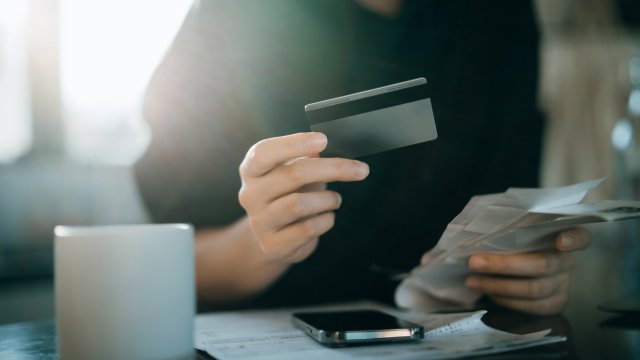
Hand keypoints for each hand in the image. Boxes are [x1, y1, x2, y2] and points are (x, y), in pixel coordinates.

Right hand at [238, 132, 368, 262]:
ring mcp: (259, 222)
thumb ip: (307, 159)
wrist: (275, 238)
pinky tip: (327, 217)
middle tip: (361, 170)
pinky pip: (307, 229)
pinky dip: (326, 220)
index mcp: (252, 170)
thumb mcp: (293, 172)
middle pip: (293, 174)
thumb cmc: (289, 195)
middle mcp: (250, 194)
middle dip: (333, 169)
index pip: (265, 152)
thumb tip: (329, 146)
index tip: (323, 140)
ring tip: (335, 200)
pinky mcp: (272, 245)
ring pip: (299, 204)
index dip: (295, 144)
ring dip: (328, 199)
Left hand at [465, 228, 591, 314]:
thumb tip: (479, 232)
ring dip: (498, 286)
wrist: (522, 271)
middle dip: (504, 265)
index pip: (580, 236)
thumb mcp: (515, 233)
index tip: (560, 242)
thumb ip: (509, 231)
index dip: (573, 239)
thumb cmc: (514, 245)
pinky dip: (507, 301)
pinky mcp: (557, 303)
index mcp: (562, 237)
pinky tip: (490, 294)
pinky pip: (532, 306)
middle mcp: (567, 262)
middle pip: (541, 264)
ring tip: (473, 281)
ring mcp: (564, 284)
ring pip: (533, 289)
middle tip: (475, 262)